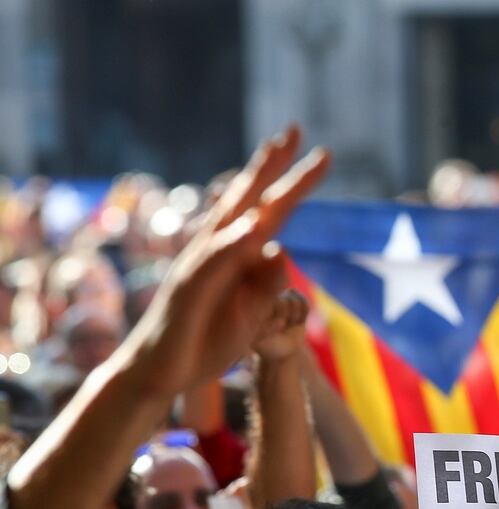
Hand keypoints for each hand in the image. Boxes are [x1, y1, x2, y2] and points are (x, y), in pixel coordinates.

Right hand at [124, 126, 329, 397]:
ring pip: (230, 220)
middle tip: (294, 129)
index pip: (271, 212)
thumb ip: (270, 284)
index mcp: (237, 255)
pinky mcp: (188, 291)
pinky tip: (254, 225)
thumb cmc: (208, 338)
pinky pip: (214, 262)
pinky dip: (234, 242)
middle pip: (248, 200)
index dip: (294, 183)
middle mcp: (216, 251)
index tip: (321, 154)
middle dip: (271, 164)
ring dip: (254, 187)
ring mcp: (198, 266)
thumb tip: (281, 251)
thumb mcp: (255, 314)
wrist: (162, 373)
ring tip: (276, 154)